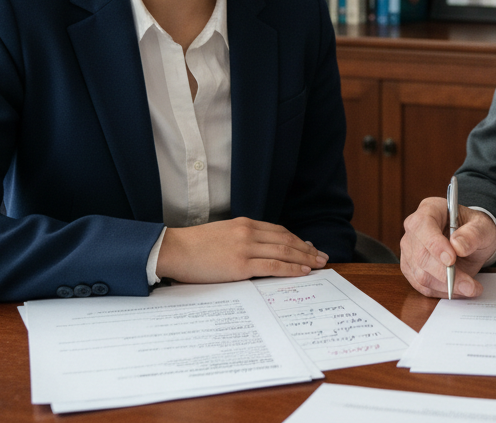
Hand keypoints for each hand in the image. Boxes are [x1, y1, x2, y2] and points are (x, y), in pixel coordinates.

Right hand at [155, 217, 327, 282]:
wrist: (173, 249)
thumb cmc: (193, 246)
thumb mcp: (221, 234)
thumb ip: (241, 238)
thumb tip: (257, 249)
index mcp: (244, 223)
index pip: (279, 231)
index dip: (297, 240)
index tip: (309, 247)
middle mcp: (248, 232)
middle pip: (287, 240)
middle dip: (307, 249)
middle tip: (322, 256)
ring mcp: (246, 248)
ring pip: (284, 252)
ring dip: (305, 259)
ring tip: (318, 265)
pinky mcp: (241, 265)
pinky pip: (274, 266)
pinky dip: (291, 269)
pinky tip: (302, 272)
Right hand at [400, 196, 495, 298]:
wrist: (471, 241)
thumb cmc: (474, 229)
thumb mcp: (483, 227)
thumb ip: (473, 234)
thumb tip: (458, 246)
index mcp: (429, 209)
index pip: (422, 226)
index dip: (435, 245)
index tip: (452, 260)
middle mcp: (414, 230)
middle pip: (421, 255)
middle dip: (446, 274)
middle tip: (469, 284)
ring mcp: (410, 250)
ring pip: (421, 275)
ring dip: (447, 286)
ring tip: (470, 288)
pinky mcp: (411, 269)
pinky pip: (423, 286)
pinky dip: (442, 292)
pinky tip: (459, 290)